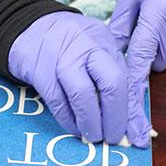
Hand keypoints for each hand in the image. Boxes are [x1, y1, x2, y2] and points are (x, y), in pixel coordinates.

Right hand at [8, 12, 128, 145]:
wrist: (30, 29)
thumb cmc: (70, 44)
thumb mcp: (96, 49)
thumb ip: (113, 75)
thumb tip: (131, 119)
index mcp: (104, 42)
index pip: (125, 77)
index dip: (131, 110)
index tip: (135, 133)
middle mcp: (86, 47)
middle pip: (110, 84)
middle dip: (114, 117)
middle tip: (113, 137)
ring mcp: (61, 58)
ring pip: (82, 96)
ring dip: (91, 123)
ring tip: (94, 137)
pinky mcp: (40, 72)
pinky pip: (58, 103)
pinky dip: (69, 120)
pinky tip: (75, 128)